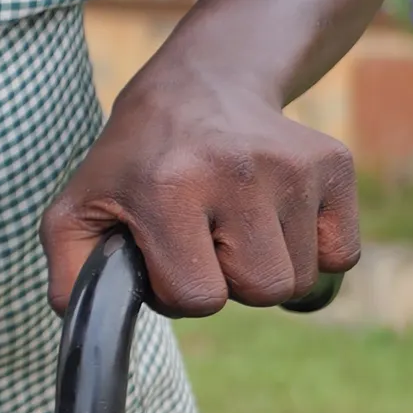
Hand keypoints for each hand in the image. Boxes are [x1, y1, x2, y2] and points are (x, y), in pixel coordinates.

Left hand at [41, 53, 357, 314]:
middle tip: (204, 237)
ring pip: (301, 279)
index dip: (178, 291)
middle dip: (229, 281)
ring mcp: (292, 166)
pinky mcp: (334, 164)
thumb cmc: (135, 164)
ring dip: (266, 265)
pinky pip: (342, 255)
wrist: (200, 88)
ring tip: (235, 222)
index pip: (198, 299)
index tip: (165, 255)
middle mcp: (237, 172)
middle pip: (261, 290)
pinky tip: (274, 215)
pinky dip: (311, 251)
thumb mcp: (77, 210)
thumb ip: (70, 275)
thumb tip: (82, 324)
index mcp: (169, 187)